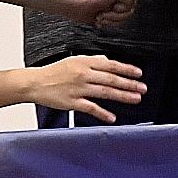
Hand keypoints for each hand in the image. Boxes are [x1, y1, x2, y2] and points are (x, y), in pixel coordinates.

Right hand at [25, 56, 145, 123]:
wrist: (35, 83)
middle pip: (111, 79)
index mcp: (85, 63)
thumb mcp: (75, 60)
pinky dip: (102, 113)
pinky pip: (91, 108)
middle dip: (129, 84)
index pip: (111, 65)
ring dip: (122, 96)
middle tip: (142, 88)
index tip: (139, 74)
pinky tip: (112, 117)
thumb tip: (108, 61)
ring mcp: (78, 89)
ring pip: (104, 92)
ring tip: (135, 99)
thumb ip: (93, 61)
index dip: (126, 69)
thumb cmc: (55, 72)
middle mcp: (84, 74)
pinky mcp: (72, 102)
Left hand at [62, 0, 152, 27]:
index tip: (115, 0)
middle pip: (130, 8)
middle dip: (117, 12)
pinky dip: (107, 22)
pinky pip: (116, 22)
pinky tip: (99, 18)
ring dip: (111, 18)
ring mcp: (113, 2)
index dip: (125, 2)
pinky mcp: (108, 12)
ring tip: (101, 14)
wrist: (74, 6)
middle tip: (106, 8)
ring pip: (123, 17)